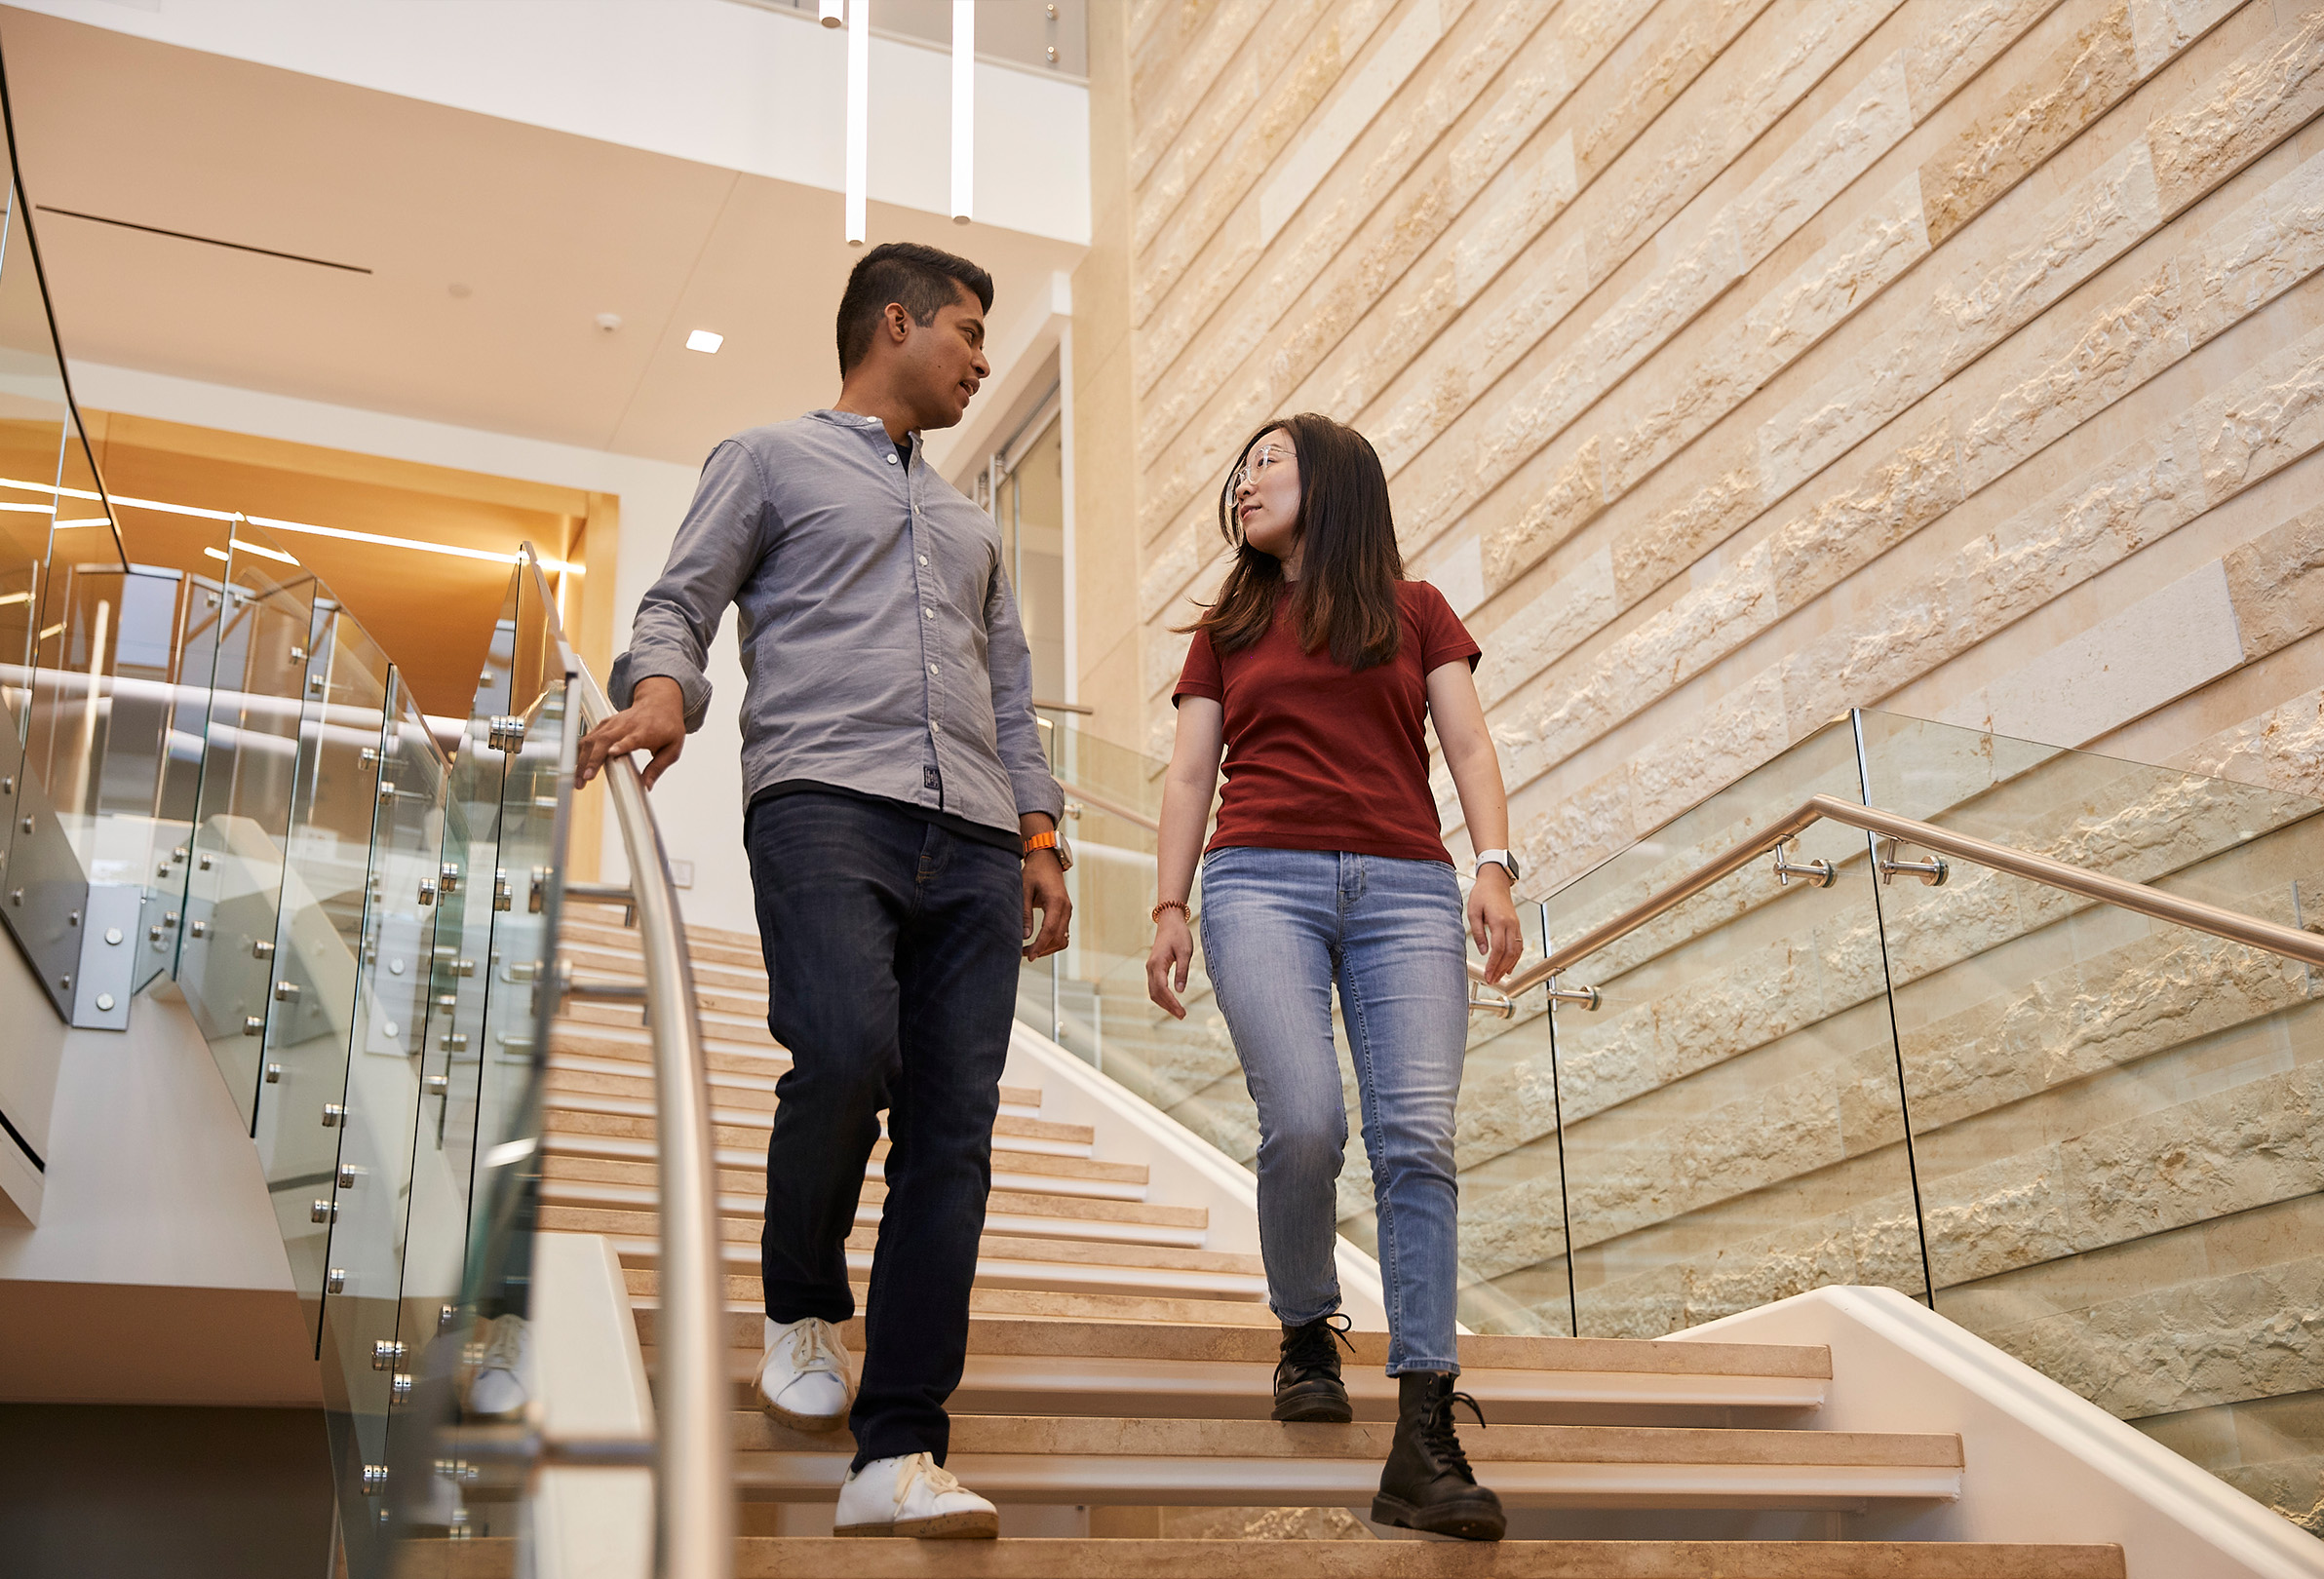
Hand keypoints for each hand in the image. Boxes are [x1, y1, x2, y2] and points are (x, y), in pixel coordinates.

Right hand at [576, 676, 685, 789]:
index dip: (620, 746)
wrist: (659, 702)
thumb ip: (658, 768)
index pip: (630, 739)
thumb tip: (647, 786)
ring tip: (578, 780)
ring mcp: (613, 724)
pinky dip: (580, 752)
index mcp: (644, 732)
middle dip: (592, 760)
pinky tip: (576, 767)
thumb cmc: (667, 726)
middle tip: (585, 779)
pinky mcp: (604, 724)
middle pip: (604, 741)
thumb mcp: (673, 749)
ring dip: (582, 760)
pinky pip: (588, 738)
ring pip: (592, 740)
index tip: (611, 753)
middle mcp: (625, 726)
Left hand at [1022, 850, 1070, 960]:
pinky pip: (1062, 933)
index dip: (1039, 946)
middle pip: (1058, 938)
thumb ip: (1025, 913)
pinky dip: (1052, 942)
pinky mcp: (1065, 913)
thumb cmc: (1035, 872)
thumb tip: (1025, 936)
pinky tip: (1038, 943)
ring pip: (1062, 939)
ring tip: (1030, 950)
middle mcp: (1066, 908)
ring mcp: (1067, 911)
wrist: (1047, 860)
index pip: (1049, 931)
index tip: (1029, 956)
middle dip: (1042, 949)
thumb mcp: (1024, 890)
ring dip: (1048, 948)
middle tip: (1024, 953)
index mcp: (1056, 902)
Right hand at [1146, 911, 1193, 1019]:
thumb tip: (1180, 991)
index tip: (1182, 1012)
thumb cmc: (1179, 935)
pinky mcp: (1153, 968)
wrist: (1169, 922)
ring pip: (1153, 992)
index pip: (1162, 990)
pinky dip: (1162, 997)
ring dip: (1164, 1004)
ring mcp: (1150, 968)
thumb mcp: (1185, 952)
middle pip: (1156, 994)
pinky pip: (1155, 987)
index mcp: (1157, 964)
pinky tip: (1172, 1001)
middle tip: (1182, 1016)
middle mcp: (1150, 968)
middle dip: (1168, 1007)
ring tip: (1178, 1012)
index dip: (1172, 1003)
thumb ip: (1182, 971)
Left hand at [1468, 864, 1521, 984]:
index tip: (1488, 975)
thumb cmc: (1482, 894)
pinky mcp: (1517, 925)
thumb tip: (1484, 951)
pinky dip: (1515, 958)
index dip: (1493, 964)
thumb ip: (1478, 932)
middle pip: (1509, 953)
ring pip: (1517, 951)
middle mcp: (1511, 924)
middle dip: (1501, 969)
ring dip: (1509, 966)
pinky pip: (1519, 945)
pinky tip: (1509, 967)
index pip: (1498, 948)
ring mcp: (1516, 925)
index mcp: (1499, 921)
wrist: (1495, 881)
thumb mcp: (1473, 912)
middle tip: (1492, 981)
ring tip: (1499, 977)